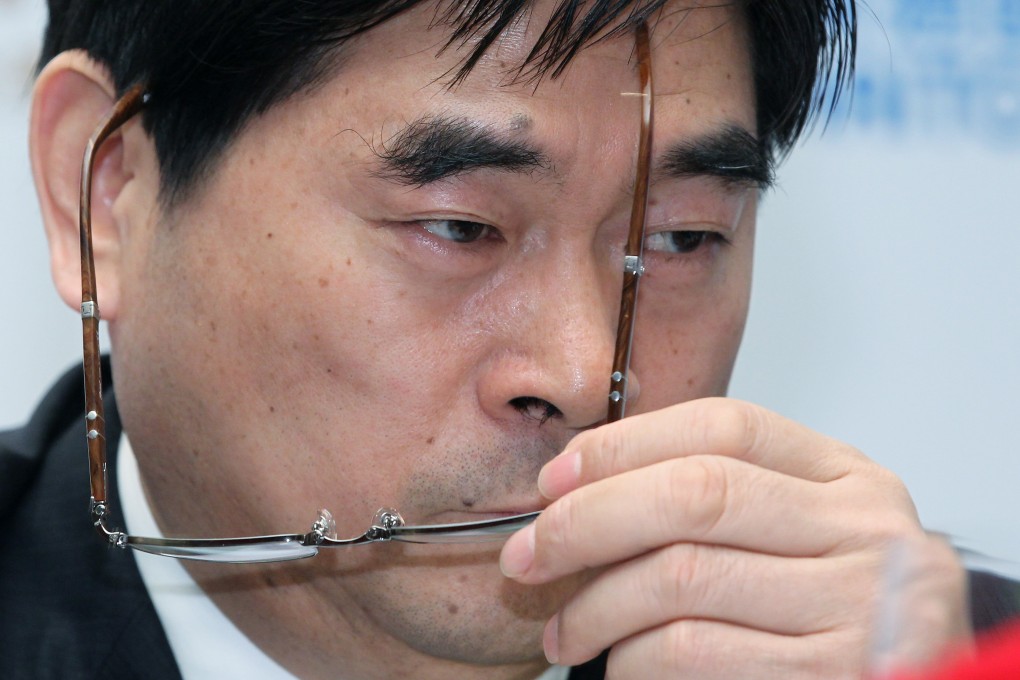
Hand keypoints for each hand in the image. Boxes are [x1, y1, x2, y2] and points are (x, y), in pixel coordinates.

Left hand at [500, 398, 970, 678]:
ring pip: (681, 578)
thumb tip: (573, 489)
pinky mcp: (833, 675)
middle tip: (527, 554)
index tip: (554, 479)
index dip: (624, 445)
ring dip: (595, 605)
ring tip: (563, 628)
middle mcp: (864, 529)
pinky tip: (620, 664)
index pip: (724, 426)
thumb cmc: (830, 607)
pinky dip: (633, 660)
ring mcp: (857, 604)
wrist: (912, 677)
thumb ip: (716, 498)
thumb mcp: (794, 530)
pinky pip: (694, 653)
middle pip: (695, 493)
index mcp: (846, 475)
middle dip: (586, 521)